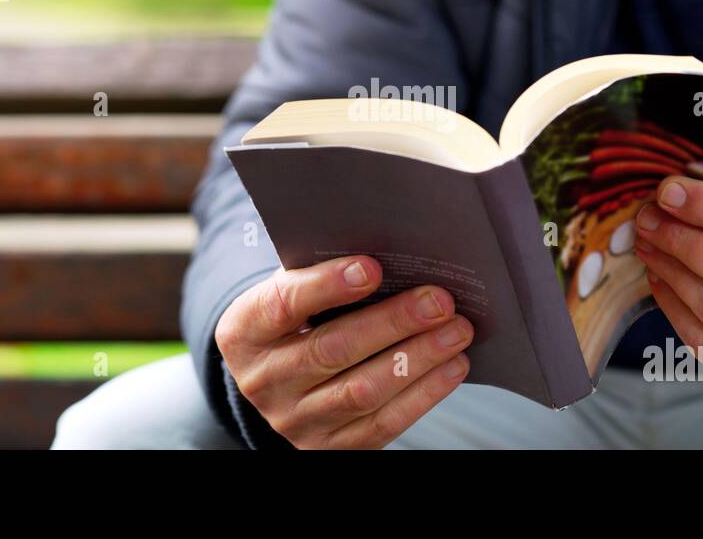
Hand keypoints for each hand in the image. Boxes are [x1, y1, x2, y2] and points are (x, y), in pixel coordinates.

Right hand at [215, 255, 471, 447]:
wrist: (279, 383)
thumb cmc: (298, 320)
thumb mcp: (291, 293)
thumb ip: (323, 275)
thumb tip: (394, 253)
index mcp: (245, 331)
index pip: (283, 305)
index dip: (327, 286)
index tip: (373, 268)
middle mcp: (263, 381)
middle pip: (333, 350)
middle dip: (393, 322)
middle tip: (440, 300)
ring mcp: (295, 420)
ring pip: (363, 390)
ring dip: (418, 358)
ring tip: (457, 330)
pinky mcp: (329, 447)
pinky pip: (383, 423)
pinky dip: (424, 393)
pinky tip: (453, 366)